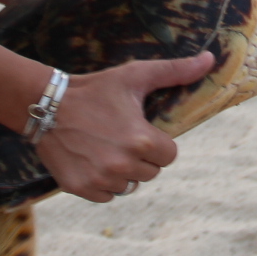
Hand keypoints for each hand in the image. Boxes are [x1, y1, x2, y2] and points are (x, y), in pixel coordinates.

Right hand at [35, 52, 213, 202]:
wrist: (46, 104)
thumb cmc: (95, 89)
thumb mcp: (135, 76)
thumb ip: (176, 71)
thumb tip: (211, 59)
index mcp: (142, 140)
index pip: (169, 155)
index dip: (157, 143)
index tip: (140, 130)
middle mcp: (123, 164)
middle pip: (151, 172)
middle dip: (140, 157)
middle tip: (120, 137)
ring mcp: (101, 179)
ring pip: (129, 186)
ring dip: (122, 172)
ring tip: (105, 148)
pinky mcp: (81, 188)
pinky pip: (107, 196)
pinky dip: (103, 183)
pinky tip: (92, 160)